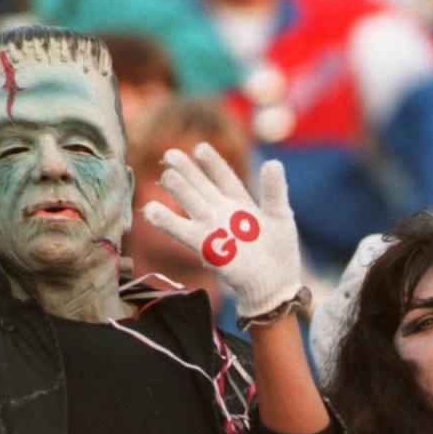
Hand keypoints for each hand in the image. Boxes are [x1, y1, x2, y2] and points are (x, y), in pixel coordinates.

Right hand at [143, 142, 302, 323]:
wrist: (274, 285)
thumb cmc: (279, 252)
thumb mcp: (281, 216)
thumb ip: (274, 190)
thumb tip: (274, 162)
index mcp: (241, 203)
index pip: (224, 178)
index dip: (212, 164)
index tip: (199, 148)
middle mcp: (223, 213)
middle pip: (201, 187)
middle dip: (187, 171)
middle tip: (170, 155)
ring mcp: (213, 229)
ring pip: (192, 205)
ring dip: (179, 190)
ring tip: (165, 175)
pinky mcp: (207, 248)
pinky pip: (184, 232)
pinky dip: (167, 222)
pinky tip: (151, 210)